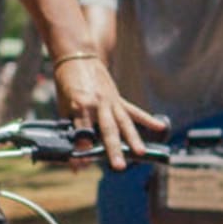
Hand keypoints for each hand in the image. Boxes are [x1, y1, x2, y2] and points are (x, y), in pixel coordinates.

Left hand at [50, 55, 166, 168]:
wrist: (78, 57)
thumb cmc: (67, 85)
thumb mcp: (62, 108)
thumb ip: (70, 133)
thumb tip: (74, 162)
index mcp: (80, 104)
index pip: (82, 133)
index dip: (81, 150)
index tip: (80, 166)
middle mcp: (98, 103)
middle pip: (108, 130)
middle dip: (113, 149)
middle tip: (118, 166)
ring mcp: (111, 101)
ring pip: (124, 123)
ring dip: (133, 139)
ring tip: (141, 153)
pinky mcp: (119, 99)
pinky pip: (134, 111)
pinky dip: (148, 119)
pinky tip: (160, 127)